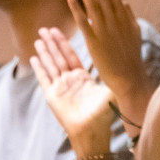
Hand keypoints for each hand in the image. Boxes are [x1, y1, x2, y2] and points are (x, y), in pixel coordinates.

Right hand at [29, 28, 115, 154]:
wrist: (92, 131)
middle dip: (52, 42)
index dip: (65, 43)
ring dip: (44, 51)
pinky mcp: (52, 96)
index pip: (72, 55)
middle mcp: (70, 81)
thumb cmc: (103, 114)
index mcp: (82, 78)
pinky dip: (39, 68)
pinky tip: (34, 58)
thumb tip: (126, 63)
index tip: (61, 30)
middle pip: (59, 57)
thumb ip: (113, 75)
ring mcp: (60, 87)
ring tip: (38, 38)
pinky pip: (44, 78)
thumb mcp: (109, 90)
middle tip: (45, 28)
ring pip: (50, 64)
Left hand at [67, 0, 150, 123]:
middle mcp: (115, 19)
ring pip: (93, 2)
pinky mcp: (94, 41)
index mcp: (124, 15)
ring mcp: (105, 29)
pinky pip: (84, 21)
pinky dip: (77, 8)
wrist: (130, 77)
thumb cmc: (131, 56)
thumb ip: (129, 16)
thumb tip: (124, 1)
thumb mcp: (134, 32)